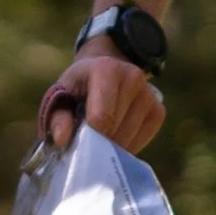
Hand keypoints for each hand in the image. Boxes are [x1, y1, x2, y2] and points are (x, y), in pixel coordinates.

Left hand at [38, 41, 164, 157]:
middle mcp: (133, 77)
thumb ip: (57, 116)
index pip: (102, 117)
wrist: (104, 71)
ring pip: (128, 139)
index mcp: (107, 69)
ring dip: (111, 145)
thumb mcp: (61, 94)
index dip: (88, 136)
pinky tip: (115, 134)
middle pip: (114, 130)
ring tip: (100, 133)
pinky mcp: (158, 111)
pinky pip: (142, 140)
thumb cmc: (79, 86)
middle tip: (86, 137)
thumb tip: (62, 139)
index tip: (78, 139)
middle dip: (97, 141)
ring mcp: (149, 94)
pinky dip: (126, 145)